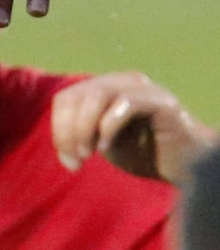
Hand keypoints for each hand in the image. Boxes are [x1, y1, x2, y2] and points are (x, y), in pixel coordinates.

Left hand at [52, 71, 216, 183]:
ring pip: (98, 94)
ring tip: (88, 153)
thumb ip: (81, 136)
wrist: (189, 168)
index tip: (69, 160)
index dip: (59, 128)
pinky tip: (107, 148)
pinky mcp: (161, 102)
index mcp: (105, 88)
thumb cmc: (146, 154)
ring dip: (85, 127)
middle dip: (69, 130)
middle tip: (76, 159)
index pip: (67, 98)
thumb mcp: (104, 144)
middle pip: (77, 94)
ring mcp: (143, 88)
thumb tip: (63, 146)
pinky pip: (125, 104)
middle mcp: (122, 81)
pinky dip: (108, 126)